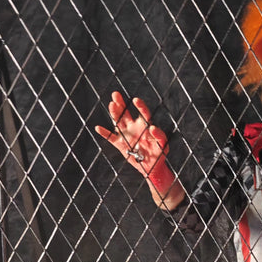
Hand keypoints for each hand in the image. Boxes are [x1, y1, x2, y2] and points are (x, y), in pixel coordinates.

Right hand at [95, 92, 183, 207]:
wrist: (152, 167)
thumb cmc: (160, 154)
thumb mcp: (163, 145)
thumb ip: (160, 136)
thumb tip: (152, 127)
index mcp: (145, 126)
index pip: (142, 113)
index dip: (140, 106)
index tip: (135, 100)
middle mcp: (134, 128)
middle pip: (126, 113)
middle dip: (121, 104)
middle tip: (115, 94)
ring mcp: (126, 135)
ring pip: (118, 122)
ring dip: (114, 114)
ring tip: (111, 104)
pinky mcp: (120, 144)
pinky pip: (111, 138)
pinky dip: (105, 134)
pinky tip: (98, 128)